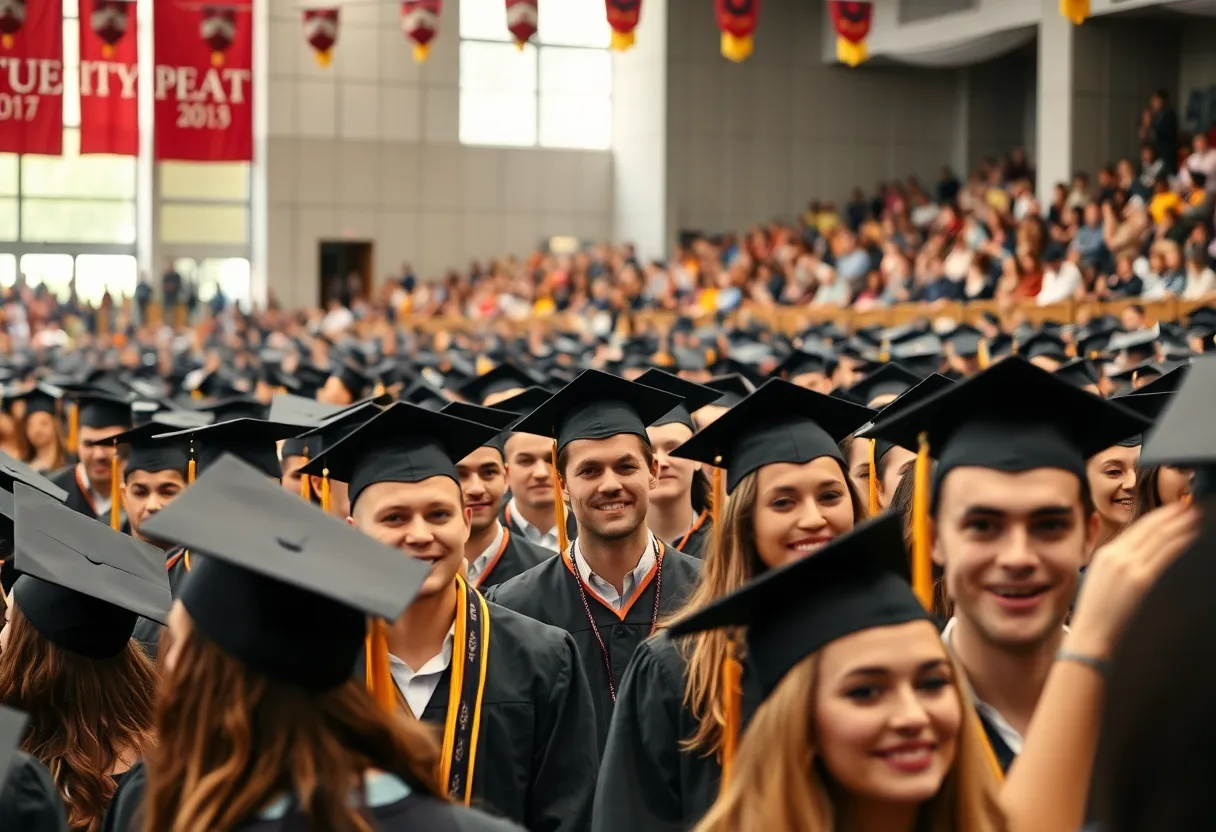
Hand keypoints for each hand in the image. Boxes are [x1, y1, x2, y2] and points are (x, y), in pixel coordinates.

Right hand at [1066, 502, 1199, 658]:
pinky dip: (1179, 542)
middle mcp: (1117, 554)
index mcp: (1106, 552)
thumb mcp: (1099, 577)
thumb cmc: (1095, 610)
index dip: (1158, 516)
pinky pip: (1164, 554)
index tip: (1172, 508)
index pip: (1137, 528)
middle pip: (1149, 528)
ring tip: (1194, 516)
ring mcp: (1129, 566)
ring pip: (1159, 538)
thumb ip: (1116, 562)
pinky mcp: (1141, 579)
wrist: (1091, 630)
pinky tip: (1190, 535)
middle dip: (1171, 514)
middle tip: (1188, 505)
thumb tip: (1136, 553)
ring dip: (1179, 524)